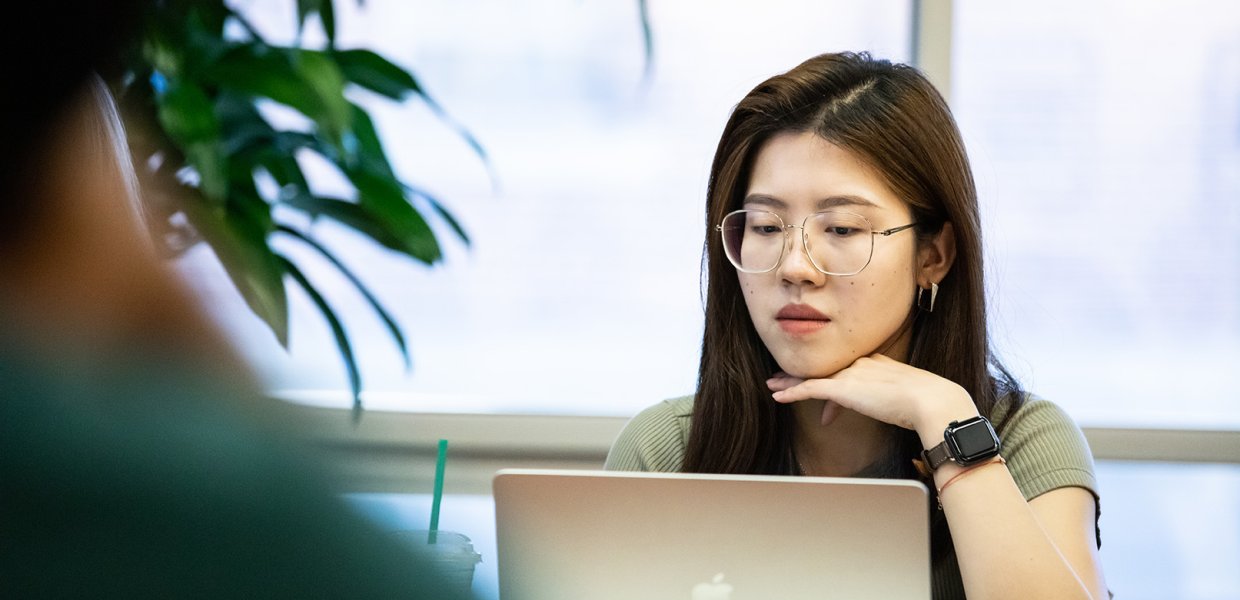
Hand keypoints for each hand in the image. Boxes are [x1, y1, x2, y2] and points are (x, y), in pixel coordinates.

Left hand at [768, 354, 976, 440]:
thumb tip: (888, 412)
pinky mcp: (843, 388)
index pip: (846, 370)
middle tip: (783, 377)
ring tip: (773, 386)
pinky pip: (809, 389)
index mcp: (876, 363)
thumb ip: (895, 401)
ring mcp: (850, 375)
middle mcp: (860, 364)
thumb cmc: (929, 402)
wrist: (931, 400)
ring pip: (812, 376)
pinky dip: (791, 392)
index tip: (829, 397)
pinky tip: (778, 397)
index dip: (832, 381)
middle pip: (824, 369)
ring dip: (790, 383)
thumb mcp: (909, 398)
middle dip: (803, 375)